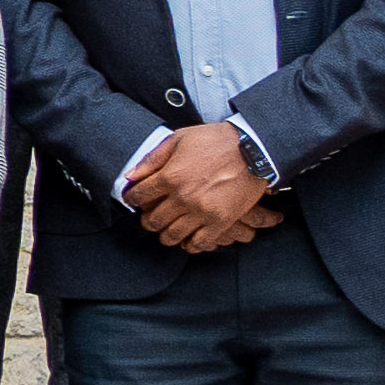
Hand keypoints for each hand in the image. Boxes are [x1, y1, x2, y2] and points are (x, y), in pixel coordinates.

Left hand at [124, 122, 273, 254]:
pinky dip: (190, 244)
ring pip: (172, 235)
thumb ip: (153, 159)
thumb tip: (131, 176)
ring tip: (167, 230)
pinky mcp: (220, 221)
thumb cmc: (216, 140)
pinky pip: (199, 242)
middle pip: (153, 220)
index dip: (133, 198)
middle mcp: (182, 197)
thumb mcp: (179, 139)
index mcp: (169, 176)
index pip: (139, 196)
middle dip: (148, 220)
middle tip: (150, 217)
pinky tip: (188, 239)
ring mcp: (201, 211)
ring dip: (166, 234)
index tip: (135, 199)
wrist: (252, 149)